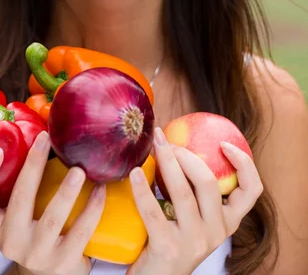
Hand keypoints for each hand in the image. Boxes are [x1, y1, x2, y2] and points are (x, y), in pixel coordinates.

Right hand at [0, 131, 105, 274]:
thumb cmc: (34, 229)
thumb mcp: (18, 212)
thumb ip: (21, 182)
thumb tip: (41, 126)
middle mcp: (10, 241)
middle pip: (19, 201)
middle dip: (32, 167)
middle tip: (45, 139)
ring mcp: (36, 254)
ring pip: (50, 220)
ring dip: (66, 192)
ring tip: (78, 170)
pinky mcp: (62, 262)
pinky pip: (79, 233)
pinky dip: (92, 209)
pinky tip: (100, 189)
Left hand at [127, 127, 263, 274]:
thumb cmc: (173, 236)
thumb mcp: (193, 216)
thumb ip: (195, 188)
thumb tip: (180, 138)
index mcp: (228, 221)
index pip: (251, 191)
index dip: (244, 163)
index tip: (223, 143)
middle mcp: (217, 232)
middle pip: (210, 183)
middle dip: (188, 155)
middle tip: (168, 141)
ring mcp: (194, 241)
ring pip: (183, 192)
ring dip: (167, 162)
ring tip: (154, 146)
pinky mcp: (169, 248)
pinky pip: (153, 210)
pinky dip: (142, 188)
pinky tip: (135, 172)